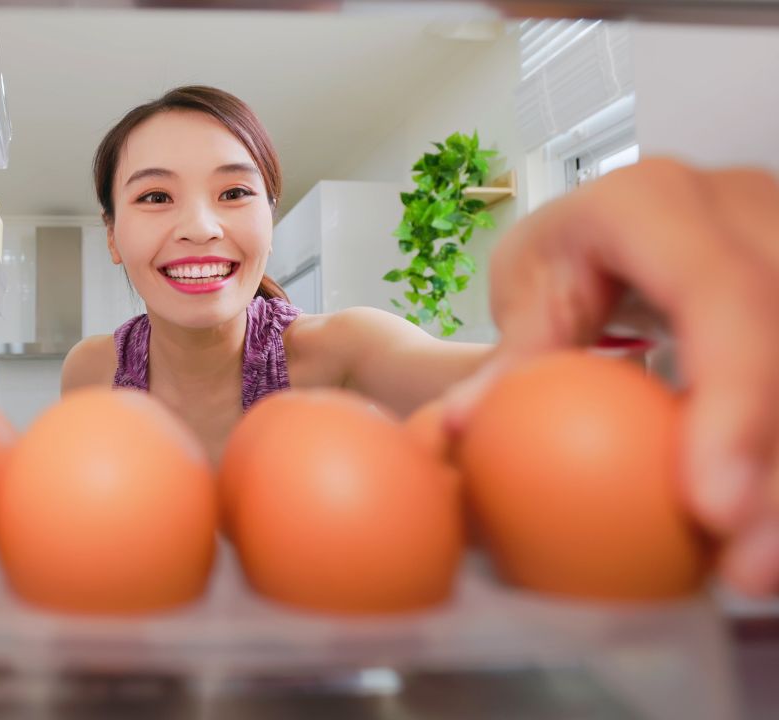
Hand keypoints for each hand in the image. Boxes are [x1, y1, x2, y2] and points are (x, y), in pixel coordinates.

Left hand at [448, 157, 778, 595]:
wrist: (623, 224)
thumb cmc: (567, 258)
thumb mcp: (529, 289)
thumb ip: (509, 361)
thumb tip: (452, 434)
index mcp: (654, 205)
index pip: (718, 294)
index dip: (733, 398)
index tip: (713, 504)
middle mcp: (745, 211)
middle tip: (748, 569)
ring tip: (757, 570)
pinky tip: (768, 536)